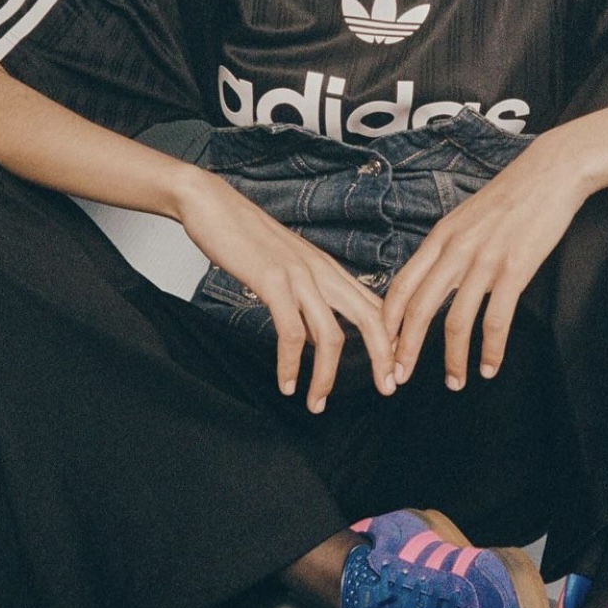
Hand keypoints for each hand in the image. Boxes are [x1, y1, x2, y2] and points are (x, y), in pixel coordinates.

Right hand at [175, 165, 395, 412]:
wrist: (212, 204)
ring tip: (317, 403)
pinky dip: (290, 365)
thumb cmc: (245, 237)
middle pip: (371, 318)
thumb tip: (318, 336)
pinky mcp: (272, 281)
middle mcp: (322, 271)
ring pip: (331, 335)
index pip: (375, 305)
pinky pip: (291, 333)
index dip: (392, 339)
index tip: (395, 369)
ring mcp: (299, 276)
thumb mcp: (287, 267)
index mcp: (329, 269)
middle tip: (388, 389)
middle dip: (383, 358)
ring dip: (327, 377)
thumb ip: (307, 297)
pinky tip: (287, 384)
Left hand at [381, 134, 587, 388]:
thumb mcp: (466, 217)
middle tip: (398, 377)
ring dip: (452, 359)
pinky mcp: (515, 270)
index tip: (382, 347)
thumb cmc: (510, 196)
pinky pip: (496, 321)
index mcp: (440, 237)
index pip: (401, 286)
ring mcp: (484, 261)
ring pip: (456, 321)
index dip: (387, 321)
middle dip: (404, 349)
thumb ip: (447, 247)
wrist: (550, 173)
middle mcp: (455, 250)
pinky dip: (491, 350)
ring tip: (453, 382)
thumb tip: (432, 280)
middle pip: (418, 309)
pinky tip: (490, 367)